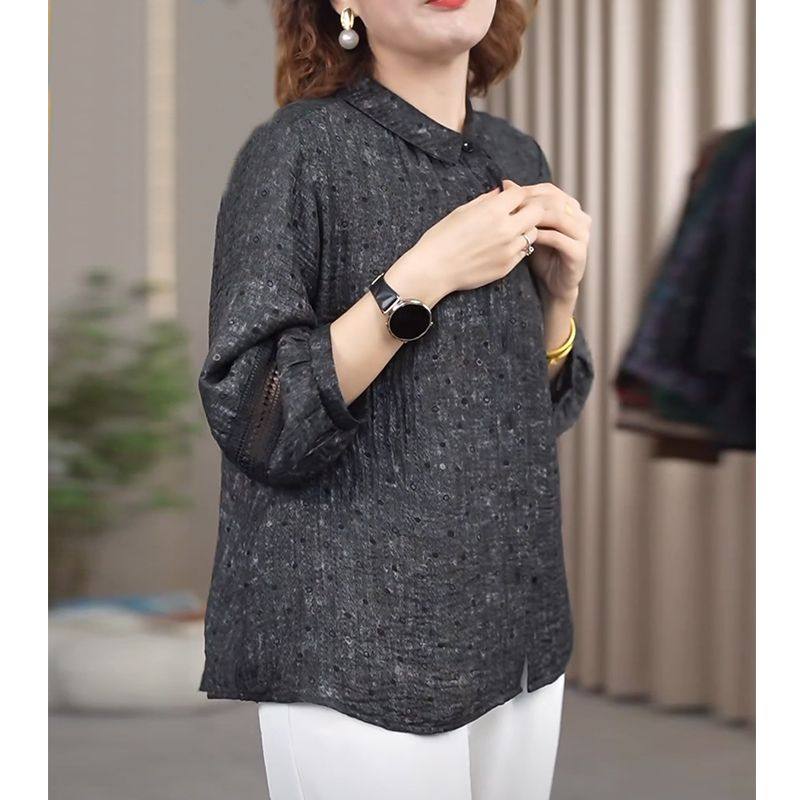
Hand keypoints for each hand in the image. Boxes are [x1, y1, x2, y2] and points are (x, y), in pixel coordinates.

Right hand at [389, 182, 552, 301]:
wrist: (433, 270)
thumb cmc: (441, 238)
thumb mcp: (461, 211)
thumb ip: (486, 200)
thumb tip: (500, 193)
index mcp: (493, 211)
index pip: (520, 193)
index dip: (515, 191)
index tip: (508, 194)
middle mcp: (506, 230)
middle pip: (537, 212)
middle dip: (528, 208)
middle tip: (516, 210)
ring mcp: (508, 250)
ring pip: (533, 234)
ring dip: (525, 228)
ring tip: (509, 230)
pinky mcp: (506, 267)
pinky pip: (523, 252)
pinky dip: (517, 246)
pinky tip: (502, 246)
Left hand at [501, 179, 590, 303]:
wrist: (551, 285)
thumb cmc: (540, 255)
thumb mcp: (529, 227)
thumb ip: (522, 206)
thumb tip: (506, 182)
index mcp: (571, 208)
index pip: (549, 190)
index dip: (528, 191)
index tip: (506, 195)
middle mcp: (581, 218)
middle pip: (554, 201)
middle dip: (529, 203)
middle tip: (509, 208)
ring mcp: (583, 235)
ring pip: (558, 217)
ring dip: (535, 217)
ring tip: (515, 220)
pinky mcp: (579, 252)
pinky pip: (558, 238)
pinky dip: (541, 236)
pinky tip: (525, 237)